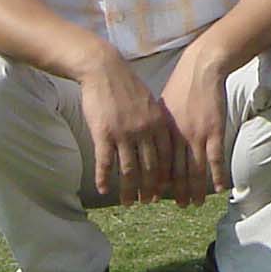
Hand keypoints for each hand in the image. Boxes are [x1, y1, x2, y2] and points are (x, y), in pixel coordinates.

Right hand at [79, 49, 184, 205]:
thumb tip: (160, 142)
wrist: (104, 69)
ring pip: (129, 170)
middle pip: (150, 168)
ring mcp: (124, 134)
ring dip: (129, 190)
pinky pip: (105, 162)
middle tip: (147, 202)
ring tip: (128, 202)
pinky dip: (104, 178)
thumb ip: (156, 123)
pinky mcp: (103, 133)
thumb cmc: (126, 86)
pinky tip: (103, 189)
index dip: (165, 177)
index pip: (166, 158)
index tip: (164, 190)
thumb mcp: (150, 102)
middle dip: (150, 189)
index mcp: (158, 123)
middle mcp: (144, 131)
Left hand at [157, 45, 231, 203]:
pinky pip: (215, 159)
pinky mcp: (214, 131)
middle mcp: (178, 136)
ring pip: (194, 169)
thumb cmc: (181, 85)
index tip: (155, 196)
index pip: (158, 164)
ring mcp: (197, 135)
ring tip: (195, 204)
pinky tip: (218, 188)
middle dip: (176, 191)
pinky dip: (216, 175)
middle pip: (175, 171)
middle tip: (178, 206)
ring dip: (195, 189)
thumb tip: (150, 141)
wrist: (201, 68)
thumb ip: (158, 127)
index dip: (157, 181)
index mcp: (163, 132)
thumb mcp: (161, 106)